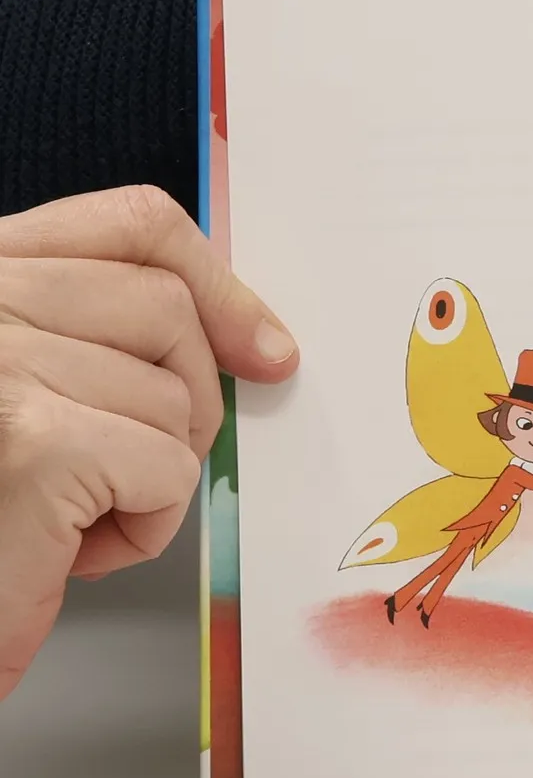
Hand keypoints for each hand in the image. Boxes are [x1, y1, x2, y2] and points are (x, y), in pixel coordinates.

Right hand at [0, 187, 298, 698]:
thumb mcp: (25, 384)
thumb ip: (96, 335)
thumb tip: (251, 341)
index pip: (133, 226)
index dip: (218, 285)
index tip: (263, 349)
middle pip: (168, 312)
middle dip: (183, 405)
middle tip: (122, 473)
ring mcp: (4, 365)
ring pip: (174, 400)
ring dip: (152, 481)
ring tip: (73, 519)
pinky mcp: (34, 445)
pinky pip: (166, 471)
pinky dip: (144, 527)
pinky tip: (74, 551)